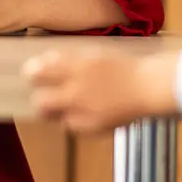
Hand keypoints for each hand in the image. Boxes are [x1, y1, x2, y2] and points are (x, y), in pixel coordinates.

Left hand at [24, 50, 180, 132]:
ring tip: (67, 105)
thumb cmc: (125, 68)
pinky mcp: (93, 126)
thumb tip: (44, 63)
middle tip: (44, 95)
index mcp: (79, 66)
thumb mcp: (96, 56)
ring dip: (55, 111)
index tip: (32, 74)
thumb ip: (70, 61)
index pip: (40, 71)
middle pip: (41, 101)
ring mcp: (85, 110)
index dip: (32, 73)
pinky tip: (84, 112)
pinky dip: (73, 120)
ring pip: (54, 117)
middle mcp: (78, 89)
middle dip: (40, 98)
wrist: (149, 87)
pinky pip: (71, 126)